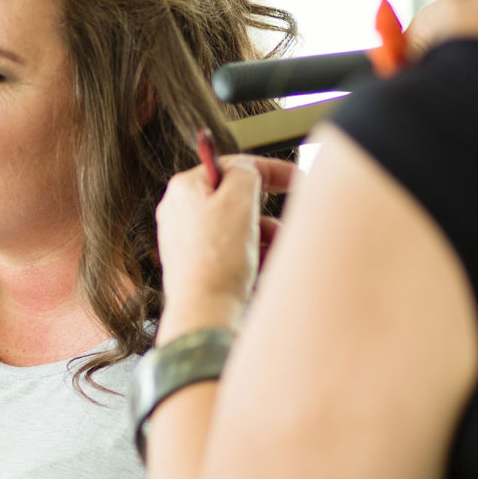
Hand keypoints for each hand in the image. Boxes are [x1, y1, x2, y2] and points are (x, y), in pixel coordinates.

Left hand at [155, 155, 297, 337]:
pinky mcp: (197, 267)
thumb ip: (246, 174)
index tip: (296, 179)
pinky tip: (262, 272)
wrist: (205, 311)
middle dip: (266, 215)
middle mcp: (180, 212)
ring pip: (239, 229)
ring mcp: (187, 241)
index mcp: (185, 189)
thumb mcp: (238, 201)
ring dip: (265, 240)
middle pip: (237, 201)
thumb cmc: (216, 259)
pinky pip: (233, 254)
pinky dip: (253, 258)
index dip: (270, 171)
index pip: (232, 167)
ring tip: (274, 255)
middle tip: (285, 226)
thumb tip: (247, 170)